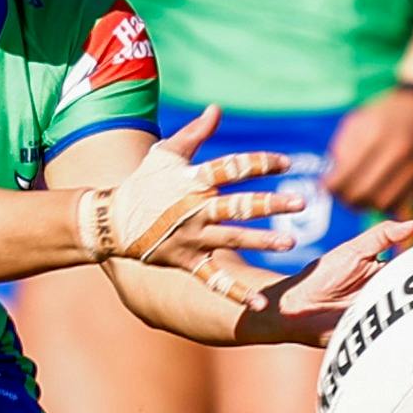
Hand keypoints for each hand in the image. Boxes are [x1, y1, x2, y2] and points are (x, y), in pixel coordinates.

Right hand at [100, 106, 298, 281]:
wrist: (112, 220)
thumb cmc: (143, 182)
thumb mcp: (166, 153)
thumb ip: (195, 133)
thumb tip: (217, 109)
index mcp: (192, 180)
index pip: (232, 168)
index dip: (259, 163)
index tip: (286, 162)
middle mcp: (195, 209)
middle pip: (238, 205)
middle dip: (270, 204)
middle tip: (301, 202)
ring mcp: (191, 237)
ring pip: (232, 239)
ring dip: (261, 241)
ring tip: (289, 242)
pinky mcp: (186, 261)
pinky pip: (214, 280)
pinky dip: (235, 294)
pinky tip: (259, 304)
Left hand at [228, 218, 412, 346]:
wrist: (295, 309)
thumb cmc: (322, 276)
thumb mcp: (354, 252)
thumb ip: (382, 236)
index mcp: (387, 274)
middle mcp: (390, 297)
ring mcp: (385, 319)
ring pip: (412, 319)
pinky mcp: (376, 340)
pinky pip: (397, 340)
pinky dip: (407, 339)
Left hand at [317, 84, 412, 218]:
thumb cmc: (382, 117)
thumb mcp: (355, 123)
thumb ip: (342, 151)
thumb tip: (332, 183)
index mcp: (375, 134)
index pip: (345, 175)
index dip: (331, 187)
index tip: (325, 187)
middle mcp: (397, 151)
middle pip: (363, 192)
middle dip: (346, 199)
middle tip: (340, 195)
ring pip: (382, 203)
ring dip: (365, 205)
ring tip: (357, 197)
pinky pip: (399, 204)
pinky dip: (384, 205)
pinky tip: (376, 196)